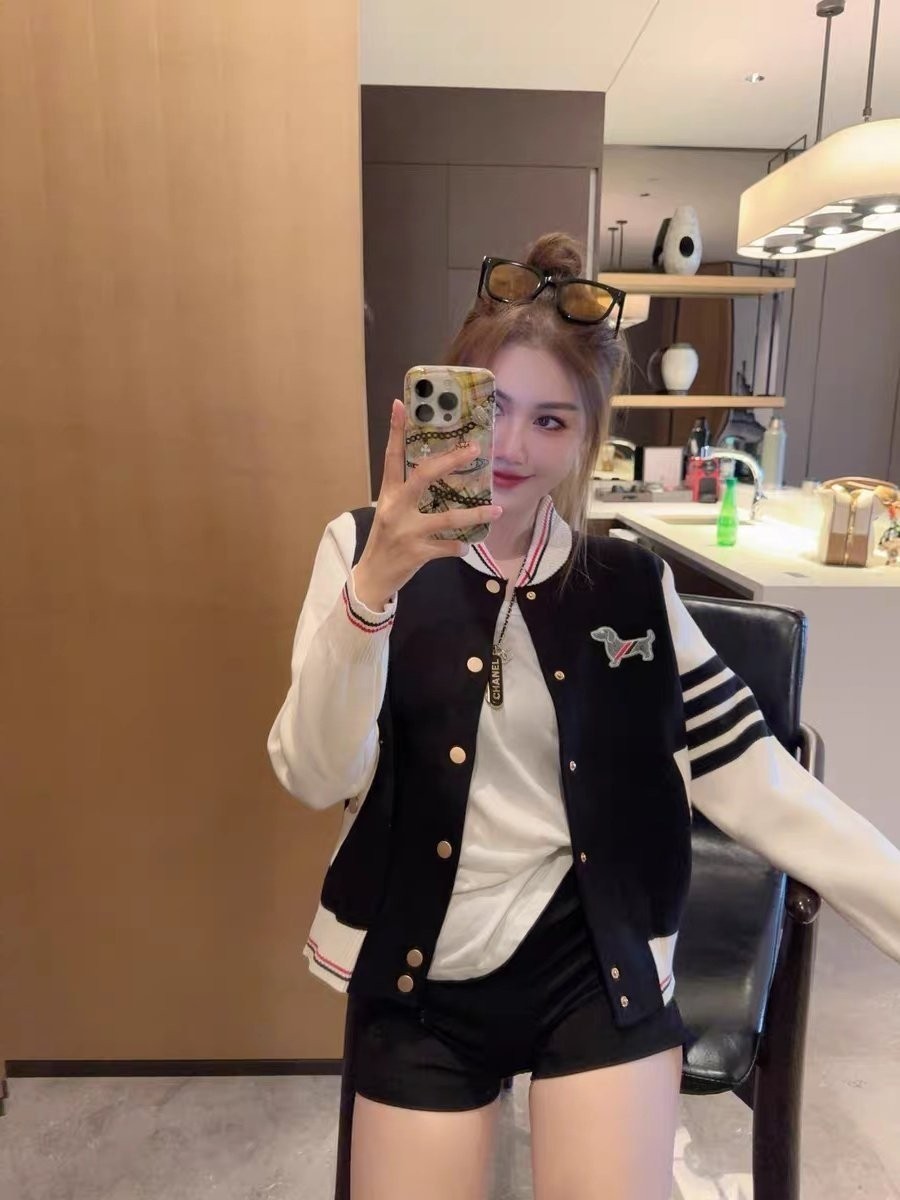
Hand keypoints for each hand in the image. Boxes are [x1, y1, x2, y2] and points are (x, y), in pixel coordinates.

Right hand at [353, 400, 501, 609]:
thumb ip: (408, 492)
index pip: (391, 456)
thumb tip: (436, 471)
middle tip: (474, 450)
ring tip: (496, 510)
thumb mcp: (391, 511)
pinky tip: (466, 545)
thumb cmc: (386, 538)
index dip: (395, 430)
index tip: (400, 405)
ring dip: (475, 514)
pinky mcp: (417, 553)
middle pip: (424, 476)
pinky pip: (447, 547)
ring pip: (447, 517)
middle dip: (450, 461)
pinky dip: (459, 546)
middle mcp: (397, 507)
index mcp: (389, 493)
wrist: (373, 576)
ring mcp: (407, 531)